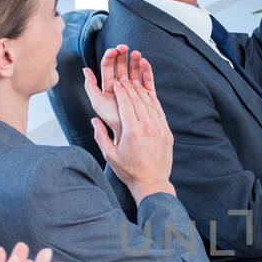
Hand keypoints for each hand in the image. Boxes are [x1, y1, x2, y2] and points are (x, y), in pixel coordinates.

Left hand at [82, 45, 155, 132]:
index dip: (110, 57)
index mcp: (109, 85)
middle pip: (121, 66)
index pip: (108, 67)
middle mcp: (121, 85)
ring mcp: (134, 88)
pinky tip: (144, 62)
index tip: (114, 50)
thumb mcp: (97, 102)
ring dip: (135, 60)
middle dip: (123, 55)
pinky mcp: (146, 93)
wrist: (127, 130)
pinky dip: (146, 70)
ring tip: (137, 53)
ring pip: (135, 70)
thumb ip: (90, 86)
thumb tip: (85, 69)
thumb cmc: (111, 118)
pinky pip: (147, 79)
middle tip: (125, 47)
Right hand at [91, 72, 175, 202]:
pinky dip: (153, 102)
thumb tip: (94, 120)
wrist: (152, 183)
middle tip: (123, 78)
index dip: (121, 91)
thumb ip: (100, 136)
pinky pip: (160, 112)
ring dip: (142, 92)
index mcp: (132, 132)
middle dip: (130, 88)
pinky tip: (148, 95)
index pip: (126, 104)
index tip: (116, 83)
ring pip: (150, 104)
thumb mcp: (109, 155)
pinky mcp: (167, 133)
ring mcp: (159, 129)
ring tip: (134, 83)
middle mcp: (147, 128)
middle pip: (138, 101)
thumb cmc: (128, 170)